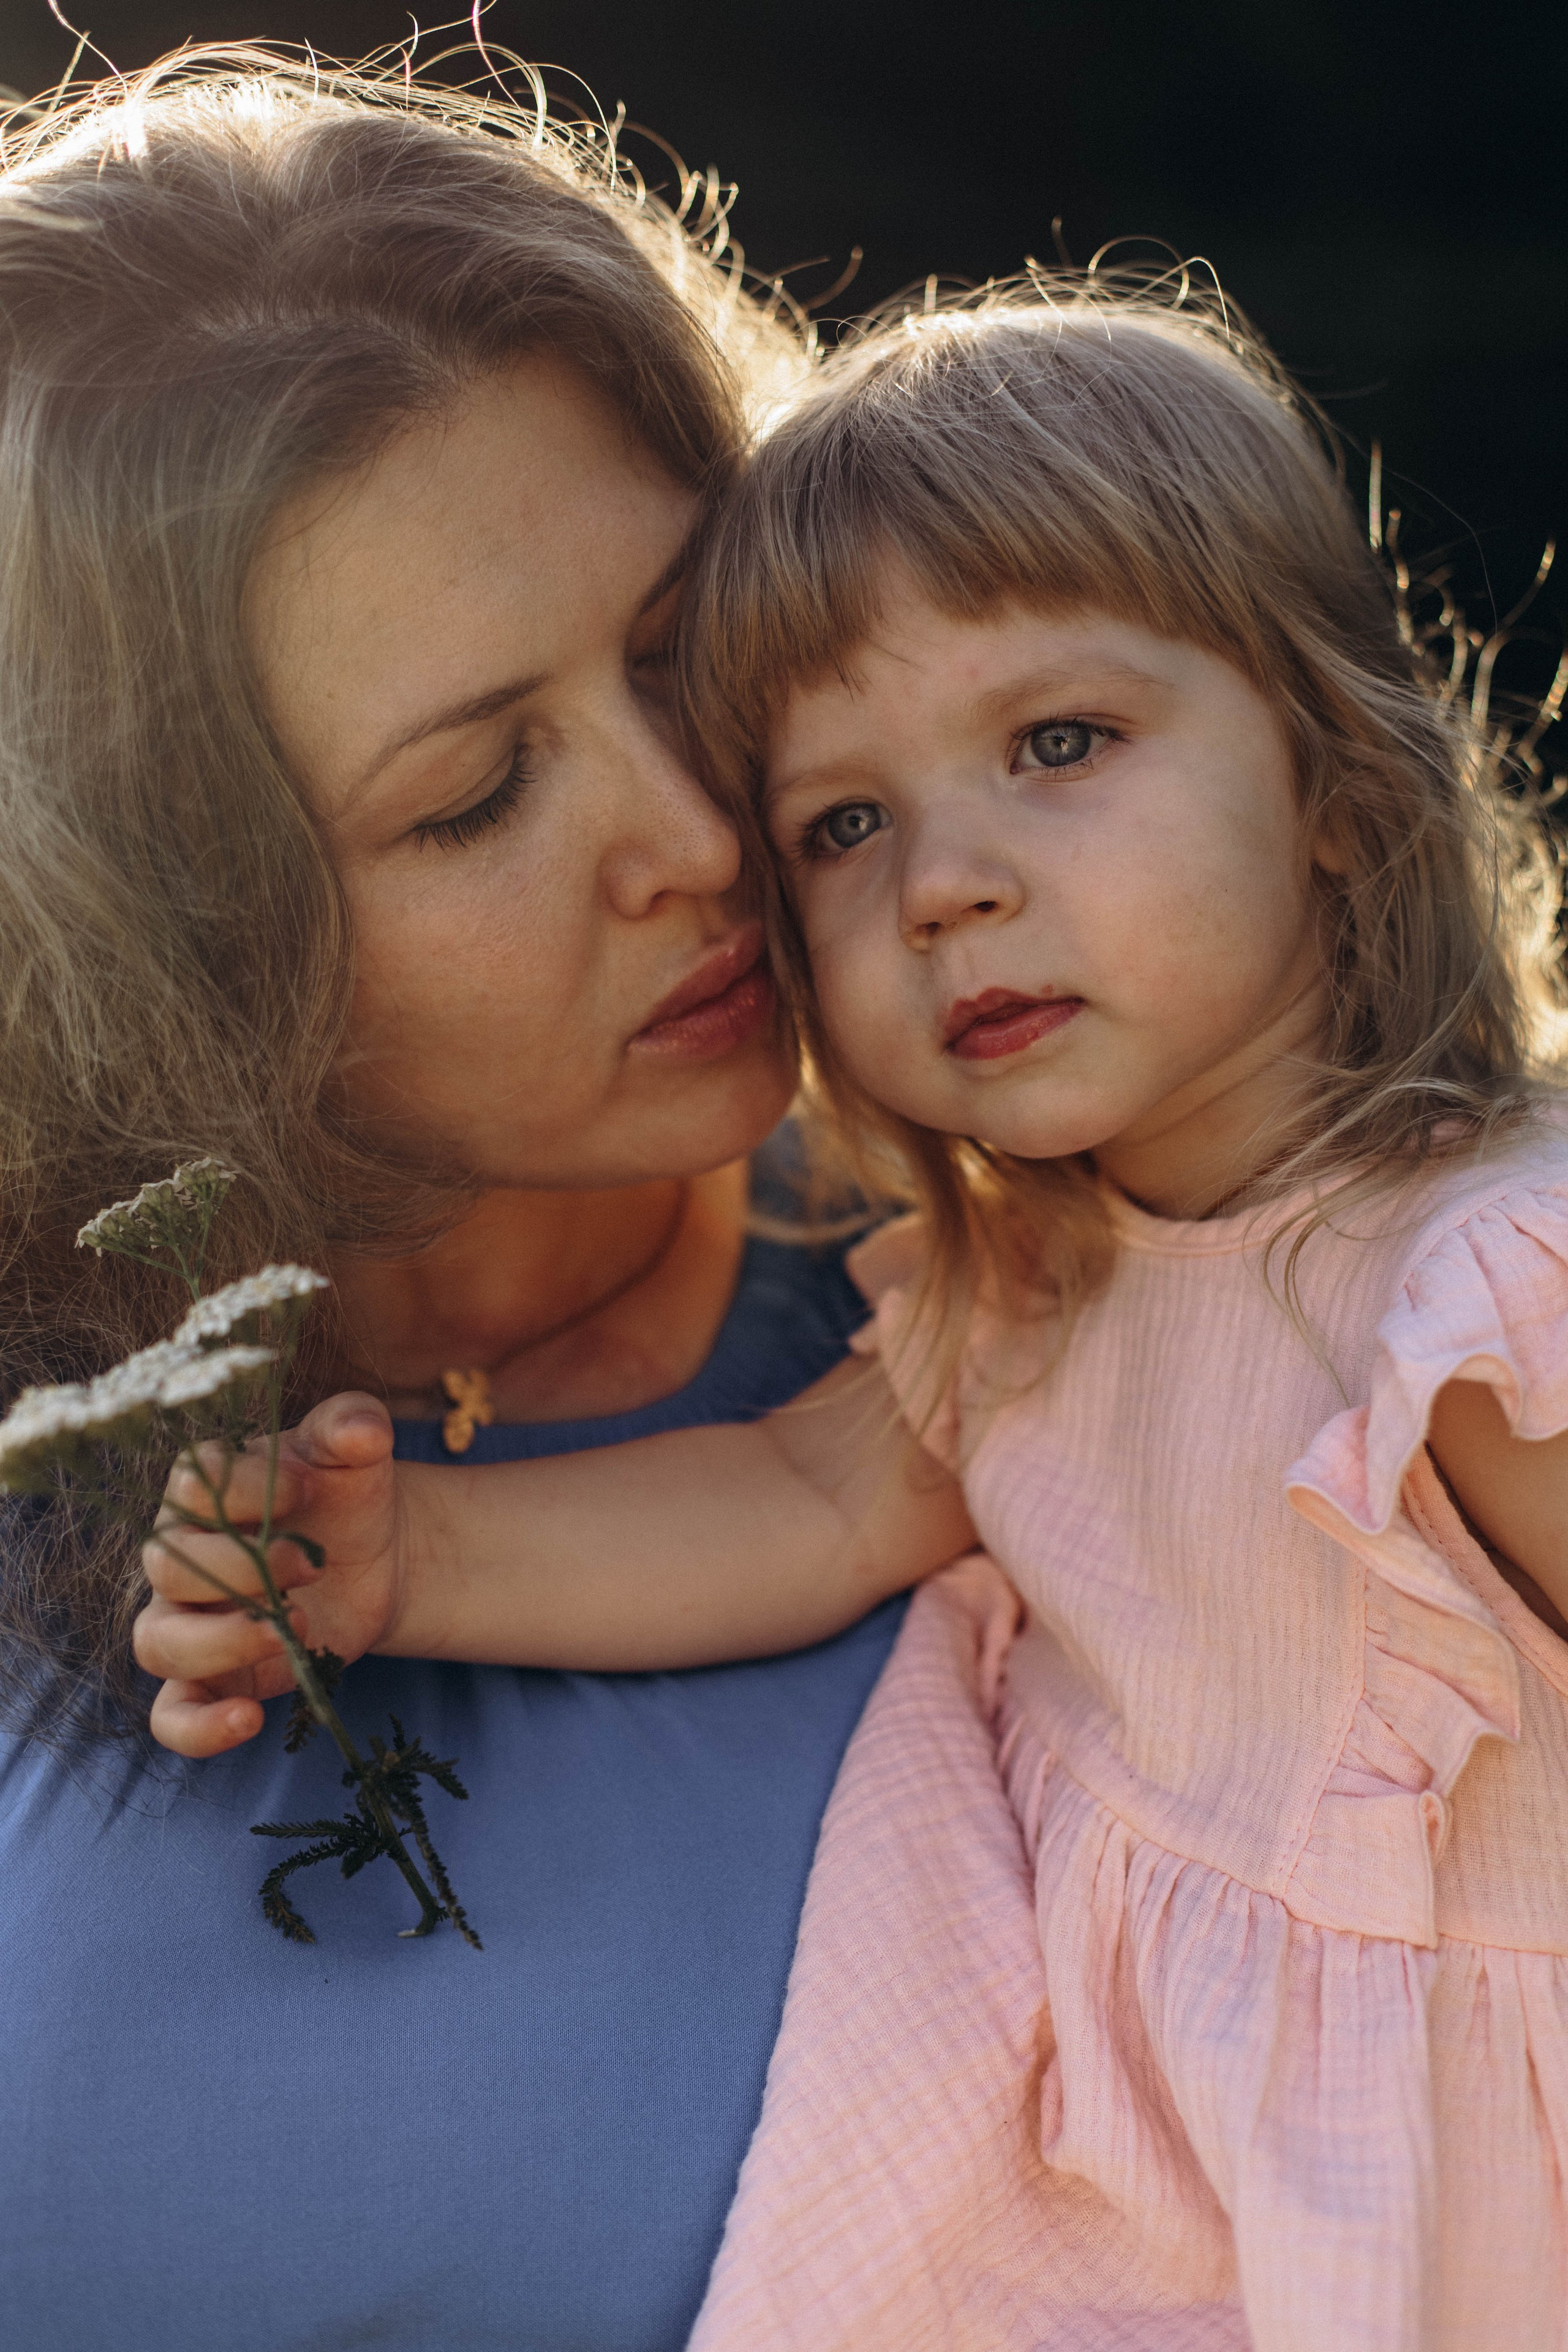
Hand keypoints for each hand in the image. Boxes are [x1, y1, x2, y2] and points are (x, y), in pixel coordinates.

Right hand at [134, 1392, 399, 1758]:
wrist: (375, 1551)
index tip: (309, 1487)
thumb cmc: (347, 1490)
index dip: (248, 1489)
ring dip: (220, 1642)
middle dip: (241, 1568)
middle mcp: (178, 1553)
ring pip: (156, 1641)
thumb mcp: (355, 1450)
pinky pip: (172, 1715)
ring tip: (292, 1628)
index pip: (190, 1485)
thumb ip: (352, 1426)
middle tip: (311, 1566)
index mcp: (201, 1488)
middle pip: (167, 1564)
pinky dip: (197, 1728)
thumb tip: (362, 1428)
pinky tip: (248, 1720)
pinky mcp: (213, 1677)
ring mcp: (187, 1618)